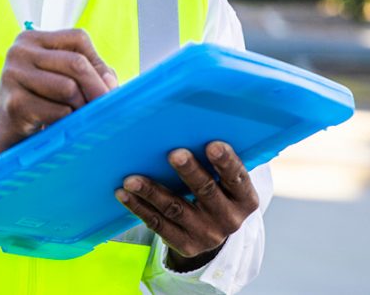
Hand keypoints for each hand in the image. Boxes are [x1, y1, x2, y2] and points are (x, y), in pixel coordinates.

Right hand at [0, 28, 116, 171]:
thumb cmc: (37, 103)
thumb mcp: (60, 80)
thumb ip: (90, 73)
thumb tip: (110, 83)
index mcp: (31, 38)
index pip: (78, 38)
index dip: (97, 63)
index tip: (107, 87)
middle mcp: (19, 51)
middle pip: (76, 63)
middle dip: (97, 88)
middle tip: (107, 107)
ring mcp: (13, 75)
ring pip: (69, 87)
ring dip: (80, 107)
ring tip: (76, 116)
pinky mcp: (14, 102)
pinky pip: (58, 110)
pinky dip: (66, 121)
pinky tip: (58, 125)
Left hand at [114, 141, 259, 272]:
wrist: (212, 233)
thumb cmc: (217, 192)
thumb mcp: (227, 182)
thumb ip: (217, 161)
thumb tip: (192, 123)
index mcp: (245, 199)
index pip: (237, 178)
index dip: (226, 162)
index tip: (213, 145)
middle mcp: (229, 219)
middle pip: (205, 191)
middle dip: (189, 172)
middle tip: (173, 154)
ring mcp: (206, 234)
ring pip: (175, 208)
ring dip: (152, 191)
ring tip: (131, 178)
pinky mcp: (185, 245)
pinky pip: (158, 224)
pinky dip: (139, 207)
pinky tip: (124, 194)